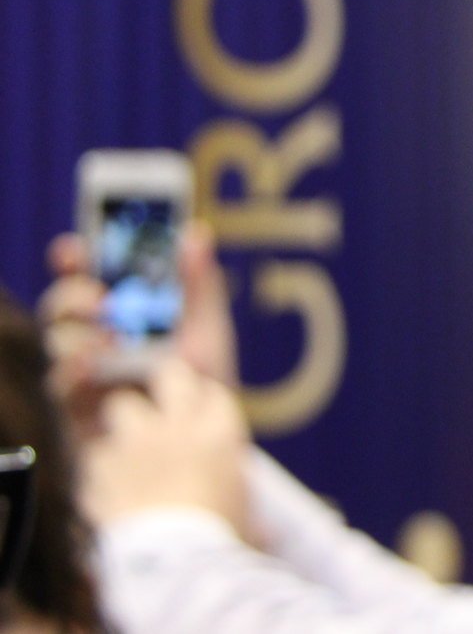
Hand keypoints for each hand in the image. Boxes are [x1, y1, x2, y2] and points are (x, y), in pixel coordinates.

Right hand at [41, 224, 241, 437]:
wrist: (209, 444)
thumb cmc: (205, 384)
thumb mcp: (208, 331)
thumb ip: (199, 286)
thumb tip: (195, 233)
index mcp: (124, 315)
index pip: (90, 278)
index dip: (75, 260)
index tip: (73, 248)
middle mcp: (98, 340)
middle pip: (64, 309)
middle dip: (73, 296)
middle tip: (100, 297)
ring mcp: (87, 373)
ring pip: (58, 343)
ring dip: (76, 333)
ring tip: (108, 334)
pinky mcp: (81, 408)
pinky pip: (63, 386)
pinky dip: (74, 371)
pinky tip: (91, 364)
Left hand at [81, 359, 250, 532]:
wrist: (175, 558)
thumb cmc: (221, 531)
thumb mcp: (241, 499)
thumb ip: (231, 479)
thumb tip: (249, 503)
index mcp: (218, 429)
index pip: (211, 391)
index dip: (204, 400)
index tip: (201, 412)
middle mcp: (176, 425)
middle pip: (168, 374)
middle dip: (165, 383)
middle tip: (165, 404)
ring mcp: (134, 443)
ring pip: (120, 410)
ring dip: (126, 431)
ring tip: (129, 457)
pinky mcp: (101, 470)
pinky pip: (95, 463)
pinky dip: (101, 477)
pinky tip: (110, 495)